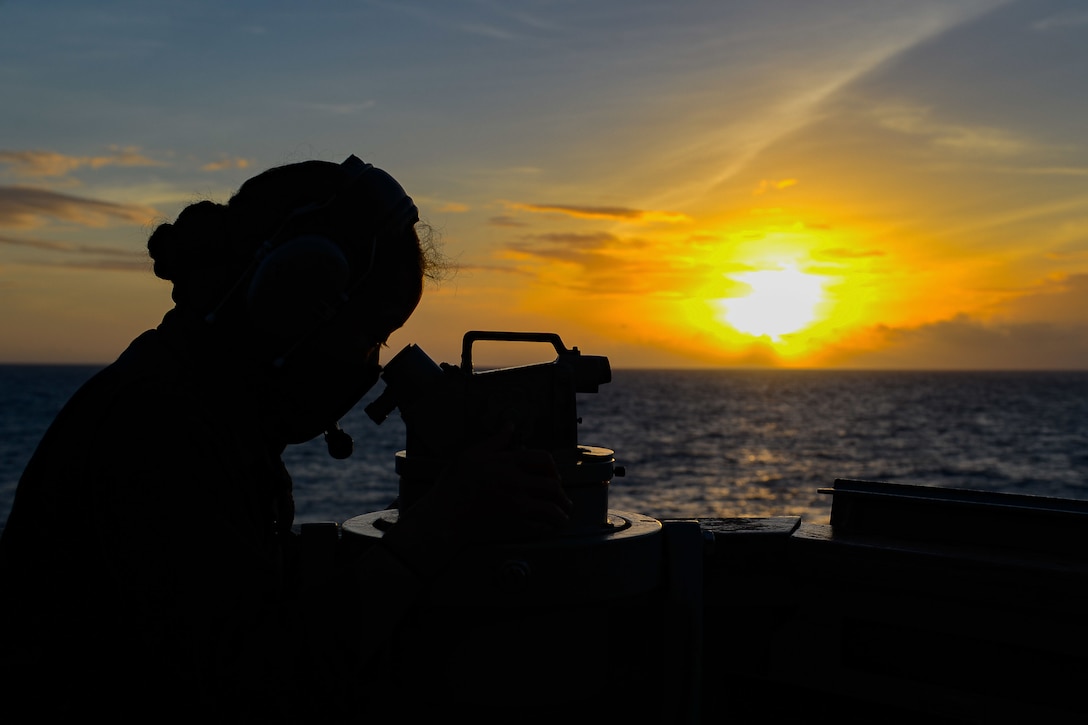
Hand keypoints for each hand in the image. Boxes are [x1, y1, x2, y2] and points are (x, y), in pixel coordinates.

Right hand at [381, 425, 572, 573]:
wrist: (444, 516)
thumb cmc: (454, 484)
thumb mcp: (471, 454)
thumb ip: (495, 441)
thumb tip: (509, 426)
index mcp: (508, 464)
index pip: (543, 460)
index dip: (552, 468)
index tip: (553, 475)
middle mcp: (517, 484)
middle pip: (553, 486)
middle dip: (561, 494)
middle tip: (563, 499)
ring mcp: (517, 506)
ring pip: (551, 509)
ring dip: (561, 514)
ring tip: (563, 517)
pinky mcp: (514, 527)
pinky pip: (541, 528)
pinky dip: (548, 528)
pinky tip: (549, 528)